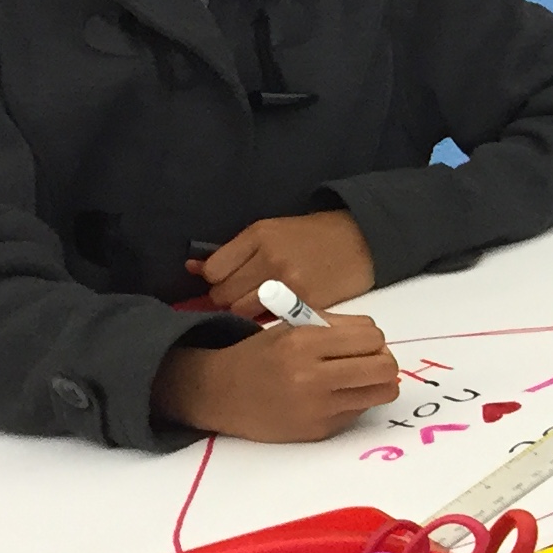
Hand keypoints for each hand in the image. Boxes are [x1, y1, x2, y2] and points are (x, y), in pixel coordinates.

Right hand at [155, 313, 400, 441]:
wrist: (221, 394)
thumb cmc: (261, 354)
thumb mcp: (291, 327)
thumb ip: (335, 327)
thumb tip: (378, 340)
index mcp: (304, 342)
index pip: (372, 338)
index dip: (373, 338)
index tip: (363, 341)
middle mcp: (312, 376)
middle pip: (385, 368)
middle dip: (383, 361)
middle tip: (369, 361)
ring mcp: (317, 408)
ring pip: (381, 393)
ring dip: (376, 383)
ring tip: (357, 378)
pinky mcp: (320, 430)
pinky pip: (360, 411)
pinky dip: (355, 400)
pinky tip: (333, 395)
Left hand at [194, 211, 375, 318]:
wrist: (361, 240)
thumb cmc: (312, 236)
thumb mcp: (269, 232)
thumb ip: (232, 252)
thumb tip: (191, 267)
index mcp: (259, 235)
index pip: (213, 271)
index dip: (216, 279)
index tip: (227, 280)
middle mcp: (270, 258)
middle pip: (224, 294)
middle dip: (227, 297)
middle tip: (243, 294)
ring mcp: (289, 283)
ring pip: (242, 311)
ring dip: (245, 310)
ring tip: (259, 303)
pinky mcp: (306, 303)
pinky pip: (268, 320)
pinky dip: (267, 318)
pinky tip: (278, 308)